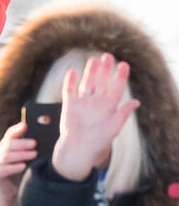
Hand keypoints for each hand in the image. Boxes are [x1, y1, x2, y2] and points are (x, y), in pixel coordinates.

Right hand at [0, 121, 36, 205]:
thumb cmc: (17, 178)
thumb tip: (40, 142)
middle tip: (35, 143)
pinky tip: (23, 166)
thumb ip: (25, 152)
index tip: (26, 125)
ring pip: (6, 156)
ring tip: (34, 154)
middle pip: (7, 145)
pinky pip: (3, 169)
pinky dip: (14, 167)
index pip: (8, 135)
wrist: (7, 198)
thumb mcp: (20, 162)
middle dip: (22, 143)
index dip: (17, 130)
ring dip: (21, 154)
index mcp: (1, 148)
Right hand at [51, 53, 138, 181]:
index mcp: (109, 107)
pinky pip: (69, 89)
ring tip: (94, 60)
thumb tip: (136, 102)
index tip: (124, 64)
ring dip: (90, 72)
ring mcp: (83, 102)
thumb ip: (122, 114)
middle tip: (108, 56)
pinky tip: (72, 71)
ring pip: (87, 82)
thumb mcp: (113, 128)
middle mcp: (96, 102)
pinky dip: (70, 81)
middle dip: (105, 69)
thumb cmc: (98, 142)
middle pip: (101, 82)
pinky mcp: (70, 104)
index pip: (116, 88)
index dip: (120, 77)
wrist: (78, 149)